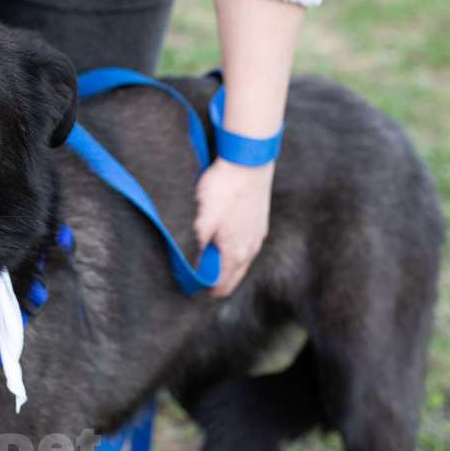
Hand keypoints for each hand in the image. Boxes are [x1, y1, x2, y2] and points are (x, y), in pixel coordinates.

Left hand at [194, 157, 274, 296]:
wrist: (247, 162)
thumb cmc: (222, 190)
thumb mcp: (201, 221)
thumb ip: (197, 248)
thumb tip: (191, 268)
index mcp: (236, 253)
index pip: (222, 285)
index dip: (204, 288)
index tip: (189, 286)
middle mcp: (251, 248)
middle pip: (234, 277)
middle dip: (216, 281)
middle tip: (197, 278)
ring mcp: (258, 234)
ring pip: (241, 261)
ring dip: (225, 264)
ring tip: (208, 260)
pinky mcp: (259, 221)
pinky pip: (246, 245)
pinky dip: (234, 250)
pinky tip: (224, 241)